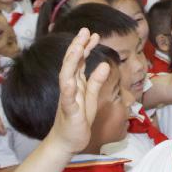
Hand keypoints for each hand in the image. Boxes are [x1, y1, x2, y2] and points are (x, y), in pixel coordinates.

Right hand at [47, 28, 110, 154]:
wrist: (67, 141)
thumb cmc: (79, 119)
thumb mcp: (92, 97)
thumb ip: (97, 81)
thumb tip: (104, 64)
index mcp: (76, 83)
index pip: (80, 61)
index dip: (85, 47)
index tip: (93, 34)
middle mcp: (70, 87)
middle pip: (72, 63)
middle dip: (77, 46)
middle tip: (85, 30)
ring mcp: (68, 98)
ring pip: (66, 77)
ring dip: (71, 62)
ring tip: (77, 47)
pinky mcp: (69, 112)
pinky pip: (68, 100)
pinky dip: (68, 90)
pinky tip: (71, 81)